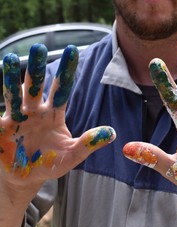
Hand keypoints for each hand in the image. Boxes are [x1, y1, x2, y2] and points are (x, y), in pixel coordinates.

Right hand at [0, 44, 115, 184]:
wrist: (28, 176)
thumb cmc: (51, 164)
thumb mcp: (72, 155)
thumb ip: (88, 143)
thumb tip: (113, 133)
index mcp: (54, 115)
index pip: (61, 89)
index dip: (66, 72)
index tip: (73, 50)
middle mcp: (36, 112)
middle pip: (37, 86)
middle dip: (37, 68)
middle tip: (39, 47)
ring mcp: (17, 118)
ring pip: (15, 94)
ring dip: (12, 78)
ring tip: (9, 58)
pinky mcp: (2, 128)